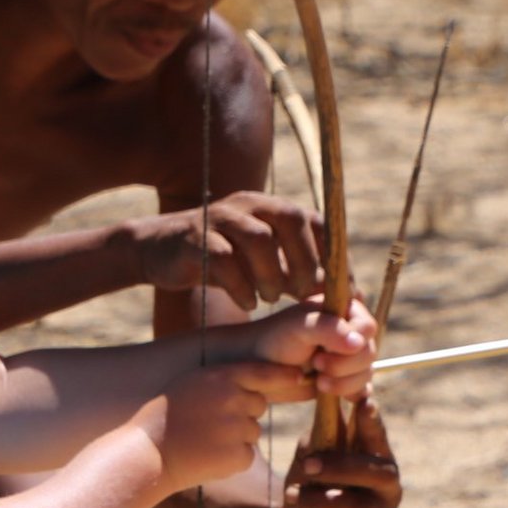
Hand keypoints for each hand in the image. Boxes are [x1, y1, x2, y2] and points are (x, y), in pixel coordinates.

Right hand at [128, 192, 324, 309]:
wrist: (160, 250)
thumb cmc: (221, 262)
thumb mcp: (262, 263)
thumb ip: (298, 273)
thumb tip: (347, 299)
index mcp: (271, 208)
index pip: (314, 220)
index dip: (332, 254)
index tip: (339, 290)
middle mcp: (249, 204)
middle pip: (290, 218)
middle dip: (304, 260)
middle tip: (304, 294)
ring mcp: (220, 218)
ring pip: (258, 237)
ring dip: (272, 273)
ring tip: (271, 299)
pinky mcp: (194, 238)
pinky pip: (223, 258)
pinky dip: (241, 284)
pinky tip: (247, 303)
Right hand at [141, 363, 317, 490]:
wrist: (149, 453)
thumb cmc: (165, 416)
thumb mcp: (191, 383)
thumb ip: (222, 378)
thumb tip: (256, 382)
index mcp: (221, 376)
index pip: (264, 372)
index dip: (283, 376)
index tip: (298, 378)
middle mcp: (234, 399)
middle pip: (259, 404)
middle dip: (244, 412)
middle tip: (212, 422)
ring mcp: (238, 428)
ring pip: (252, 431)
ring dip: (236, 437)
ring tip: (203, 440)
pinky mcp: (239, 456)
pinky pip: (246, 455)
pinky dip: (231, 459)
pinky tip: (206, 456)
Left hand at [231, 299, 376, 398]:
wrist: (256, 368)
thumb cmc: (273, 340)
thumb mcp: (299, 327)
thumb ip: (329, 330)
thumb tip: (359, 343)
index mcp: (342, 310)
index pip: (367, 327)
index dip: (352, 344)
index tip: (321, 352)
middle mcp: (348, 332)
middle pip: (369, 353)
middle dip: (345, 366)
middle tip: (316, 366)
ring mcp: (347, 357)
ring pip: (366, 373)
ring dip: (344, 383)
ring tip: (318, 381)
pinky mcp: (343, 380)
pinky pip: (362, 389)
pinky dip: (351, 394)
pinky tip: (330, 391)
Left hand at [285, 399, 401, 507]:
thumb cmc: (311, 481)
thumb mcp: (312, 453)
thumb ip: (322, 431)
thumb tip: (327, 395)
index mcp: (377, 458)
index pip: (379, 436)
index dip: (374, 422)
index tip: (365, 403)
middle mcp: (389, 488)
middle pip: (377, 473)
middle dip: (338, 468)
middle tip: (306, 467)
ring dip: (321, 501)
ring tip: (292, 497)